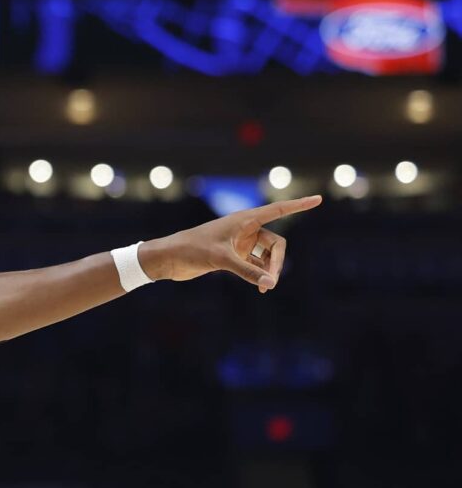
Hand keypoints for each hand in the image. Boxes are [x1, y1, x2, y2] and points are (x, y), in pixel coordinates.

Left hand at [139, 195, 321, 293]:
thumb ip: (247, 272)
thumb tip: (270, 284)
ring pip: (266, 256)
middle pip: (275, 243)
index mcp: (244, 220)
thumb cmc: (192, 250)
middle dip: (277, 262)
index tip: (318, 198)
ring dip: (269, 271)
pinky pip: (255, 264)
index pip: (278, 210)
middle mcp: (245, 229)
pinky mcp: (233, 256)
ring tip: (266, 288)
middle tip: (271, 282)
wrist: (170, 259)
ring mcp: (240, 243)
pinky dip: (260, 274)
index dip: (298, 204)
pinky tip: (261, 286)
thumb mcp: (221, 260)